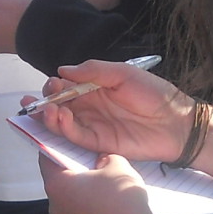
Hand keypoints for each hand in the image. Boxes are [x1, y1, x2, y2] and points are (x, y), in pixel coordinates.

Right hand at [26, 60, 192, 163]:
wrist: (177, 122)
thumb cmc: (154, 93)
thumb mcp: (123, 73)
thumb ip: (93, 71)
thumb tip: (63, 69)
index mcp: (95, 88)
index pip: (67, 87)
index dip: (54, 86)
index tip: (51, 83)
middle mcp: (90, 107)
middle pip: (59, 106)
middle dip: (44, 102)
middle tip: (35, 101)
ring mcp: (93, 126)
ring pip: (62, 123)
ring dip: (49, 117)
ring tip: (47, 109)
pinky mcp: (98, 143)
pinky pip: (75, 137)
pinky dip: (63, 129)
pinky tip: (60, 118)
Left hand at [40, 152, 162, 213]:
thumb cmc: (121, 197)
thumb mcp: (117, 164)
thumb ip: (106, 157)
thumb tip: (102, 161)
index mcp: (58, 184)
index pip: (47, 159)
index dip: (55, 148)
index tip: (65, 143)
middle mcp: (56, 207)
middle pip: (60, 184)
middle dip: (74, 174)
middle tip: (92, 165)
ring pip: (71, 205)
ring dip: (83, 197)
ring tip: (105, 192)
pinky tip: (110, 212)